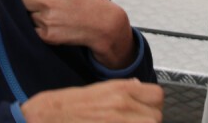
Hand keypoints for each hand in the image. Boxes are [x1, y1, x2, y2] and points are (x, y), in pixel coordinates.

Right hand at [20, 78, 163, 121]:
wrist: (49, 116)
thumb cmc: (70, 104)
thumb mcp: (99, 88)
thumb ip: (123, 89)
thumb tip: (138, 87)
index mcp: (121, 89)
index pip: (158, 95)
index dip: (153, 104)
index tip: (146, 108)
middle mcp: (123, 105)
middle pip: (156, 117)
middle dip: (148, 120)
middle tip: (135, 120)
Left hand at [21, 0, 135, 67]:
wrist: (105, 26)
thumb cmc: (92, 3)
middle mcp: (49, 1)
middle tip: (41, 3)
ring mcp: (47, 19)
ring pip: (29, 15)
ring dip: (37, 15)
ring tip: (54, 17)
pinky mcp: (47, 35)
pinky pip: (33, 29)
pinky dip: (41, 29)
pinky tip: (55, 27)